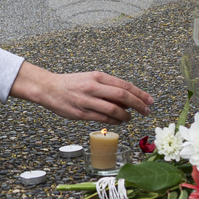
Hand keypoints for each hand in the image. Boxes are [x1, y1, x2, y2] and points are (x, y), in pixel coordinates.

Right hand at [9, 62, 152, 124]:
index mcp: (98, 76)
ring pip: (114, 110)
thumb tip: (129, 98)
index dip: (140, 94)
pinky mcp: (81, 113)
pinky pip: (103, 119)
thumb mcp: (91, 79)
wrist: (49, 88)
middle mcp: (94, 87)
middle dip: (138, 105)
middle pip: (123, 96)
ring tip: (130, 118)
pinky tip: (119, 122)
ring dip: (126, 116)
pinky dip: (114, 121)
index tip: (150, 101)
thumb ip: (108, 87)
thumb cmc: (72, 84)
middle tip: (146, 111)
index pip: (124, 85)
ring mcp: (87, 101)